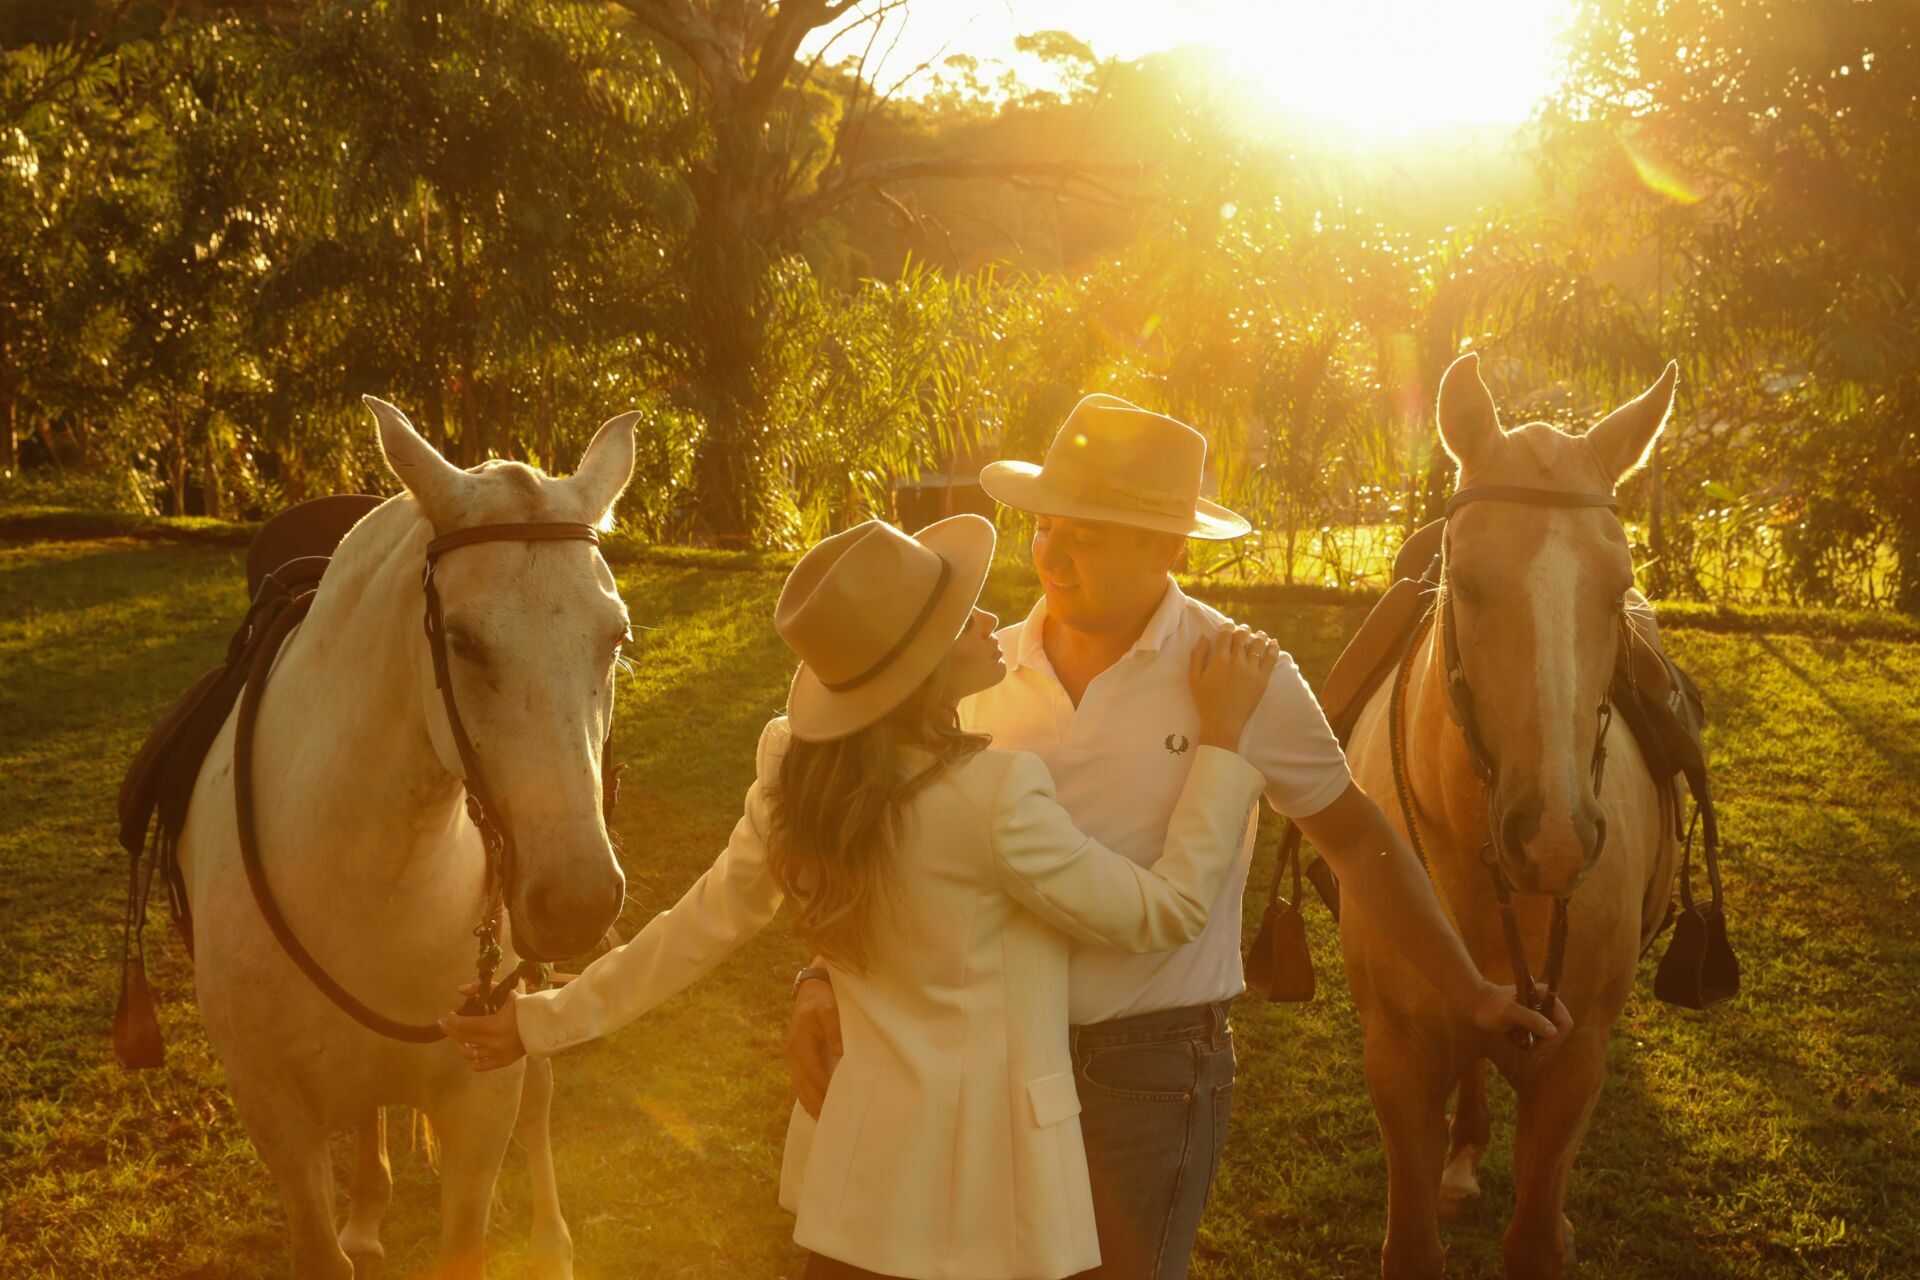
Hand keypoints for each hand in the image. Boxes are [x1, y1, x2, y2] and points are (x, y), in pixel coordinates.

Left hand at [438, 982, 526, 1071]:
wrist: (545, 1024)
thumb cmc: (524, 1007)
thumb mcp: (504, 993)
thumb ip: (481, 989)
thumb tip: (460, 990)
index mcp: (495, 1026)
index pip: (465, 1025)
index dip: (452, 1021)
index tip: (446, 1016)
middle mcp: (495, 1043)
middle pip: (464, 1039)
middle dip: (451, 1030)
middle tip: (446, 1024)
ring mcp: (499, 1055)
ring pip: (469, 1054)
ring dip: (460, 1045)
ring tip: (459, 1037)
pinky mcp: (504, 1062)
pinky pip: (480, 1066)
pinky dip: (472, 1059)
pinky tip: (470, 1049)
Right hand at [787, 975, 842, 1118]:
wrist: (810, 993)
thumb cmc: (822, 1001)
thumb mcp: (829, 1010)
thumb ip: (834, 1030)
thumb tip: (839, 1053)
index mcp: (800, 1044)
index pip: (813, 1073)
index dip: (823, 1090)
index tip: (835, 1105)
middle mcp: (793, 1055)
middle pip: (804, 1086)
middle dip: (816, 1104)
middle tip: (831, 1123)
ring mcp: (793, 1059)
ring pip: (800, 1088)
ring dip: (810, 1105)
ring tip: (824, 1123)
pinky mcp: (797, 1060)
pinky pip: (800, 1084)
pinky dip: (806, 1098)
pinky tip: (815, 1109)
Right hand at [1189, 624, 1279, 749]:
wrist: (1223, 723)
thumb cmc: (1205, 702)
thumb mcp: (1193, 679)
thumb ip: (1197, 656)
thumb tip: (1203, 636)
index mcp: (1219, 660)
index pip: (1226, 635)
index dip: (1227, 626)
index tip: (1228, 625)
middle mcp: (1236, 662)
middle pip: (1242, 636)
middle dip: (1243, 629)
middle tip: (1243, 629)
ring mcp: (1251, 670)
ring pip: (1258, 644)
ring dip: (1258, 636)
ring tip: (1259, 635)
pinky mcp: (1262, 679)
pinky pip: (1271, 659)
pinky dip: (1273, 648)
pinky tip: (1273, 643)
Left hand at [1463, 980, 1572, 1045]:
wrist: (1476, 1004)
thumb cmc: (1490, 1006)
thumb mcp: (1509, 1013)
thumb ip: (1531, 1020)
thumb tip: (1553, 1031)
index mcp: (1544, 996)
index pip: (1565, 1021)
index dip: (1556, 1037)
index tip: (1539, 1047)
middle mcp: (1546, 1003)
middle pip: (1560, 1031)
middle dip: (1548, 1044)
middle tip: (1533, 1054)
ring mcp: (1540, 1013)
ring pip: (1552, 1036)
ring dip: (1542, 1047)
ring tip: (1528, 1052)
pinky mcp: (1533, 1021)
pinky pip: (1542, 1037)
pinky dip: (1536, 1045)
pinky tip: (1525, 1047)